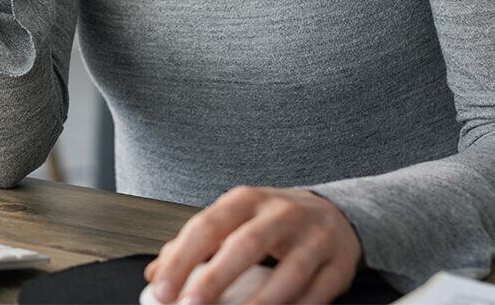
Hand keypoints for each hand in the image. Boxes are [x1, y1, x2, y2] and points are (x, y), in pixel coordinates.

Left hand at [144, 186, 361, 303]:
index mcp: (247, 200)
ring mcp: (315, 239)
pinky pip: (317, 295)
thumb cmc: (272, 221)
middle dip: (216, 279)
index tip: (161, 288)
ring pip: (289, 273)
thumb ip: (195, 245)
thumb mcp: (234, 220)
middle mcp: (282, 214)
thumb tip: (155, 274)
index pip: (207, 225)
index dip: (182, 258)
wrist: (335, 214)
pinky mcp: (339, 266)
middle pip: (246, 245)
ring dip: (259, 303)